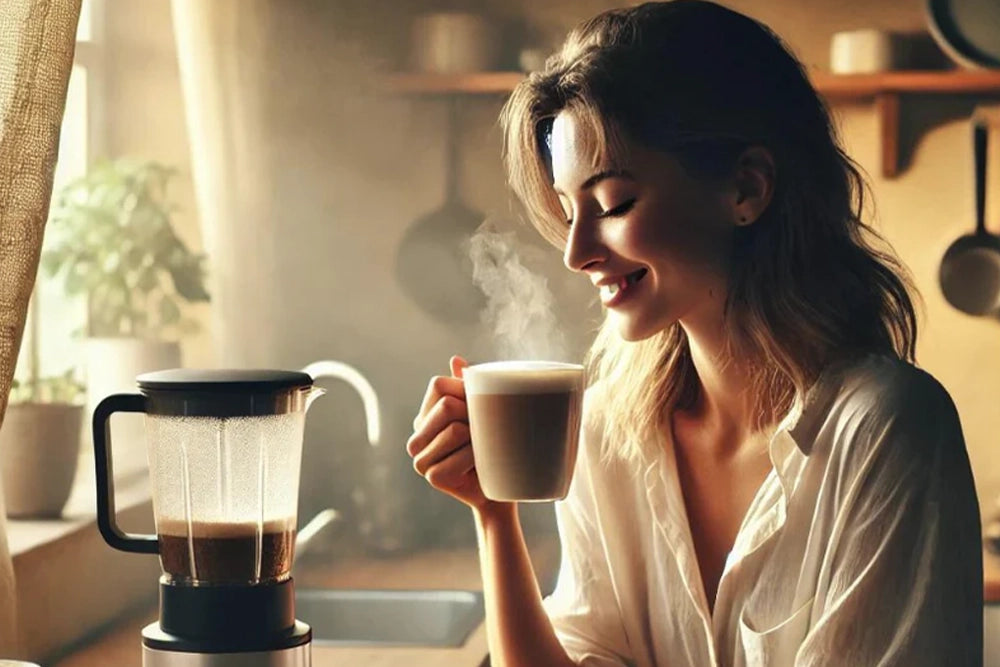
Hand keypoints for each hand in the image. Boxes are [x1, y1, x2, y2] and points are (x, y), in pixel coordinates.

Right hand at [407, 356, 503, 512]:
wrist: (502, 486)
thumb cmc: (493, 442)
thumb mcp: (482, 409)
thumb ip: (467, 384)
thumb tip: (455, 359)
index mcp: (424, 416)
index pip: (439, 385)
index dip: (466, 390)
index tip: (479, 407)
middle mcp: (417, 436)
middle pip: (447, 406)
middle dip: (473, 415)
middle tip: (482, 433)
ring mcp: (420, 458)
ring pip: (456, 429)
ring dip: (478, 438)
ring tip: (480, 450)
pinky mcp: (433, 477)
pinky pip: (464, 454)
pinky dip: (478, 458)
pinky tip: (477, 468)